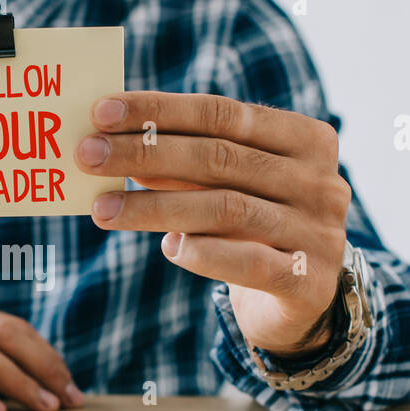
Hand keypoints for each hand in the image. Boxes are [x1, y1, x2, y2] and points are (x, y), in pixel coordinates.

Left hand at [76, 91, 350, 356]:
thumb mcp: (226, 186)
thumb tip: (111, 139)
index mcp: (307, 139)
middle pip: (221, 157)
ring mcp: (320, 233)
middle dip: (145, 153)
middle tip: (87, 156)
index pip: (224, 113)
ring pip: (226, 209)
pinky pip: (248, 262)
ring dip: (155, 207)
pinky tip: (167, 248)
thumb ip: (183, 162)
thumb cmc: (254, 227)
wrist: (303, 300)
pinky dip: (203, 253)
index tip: (100, 113)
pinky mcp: (308, 283)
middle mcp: (322, 182)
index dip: (160, 111)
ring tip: (102, 210)